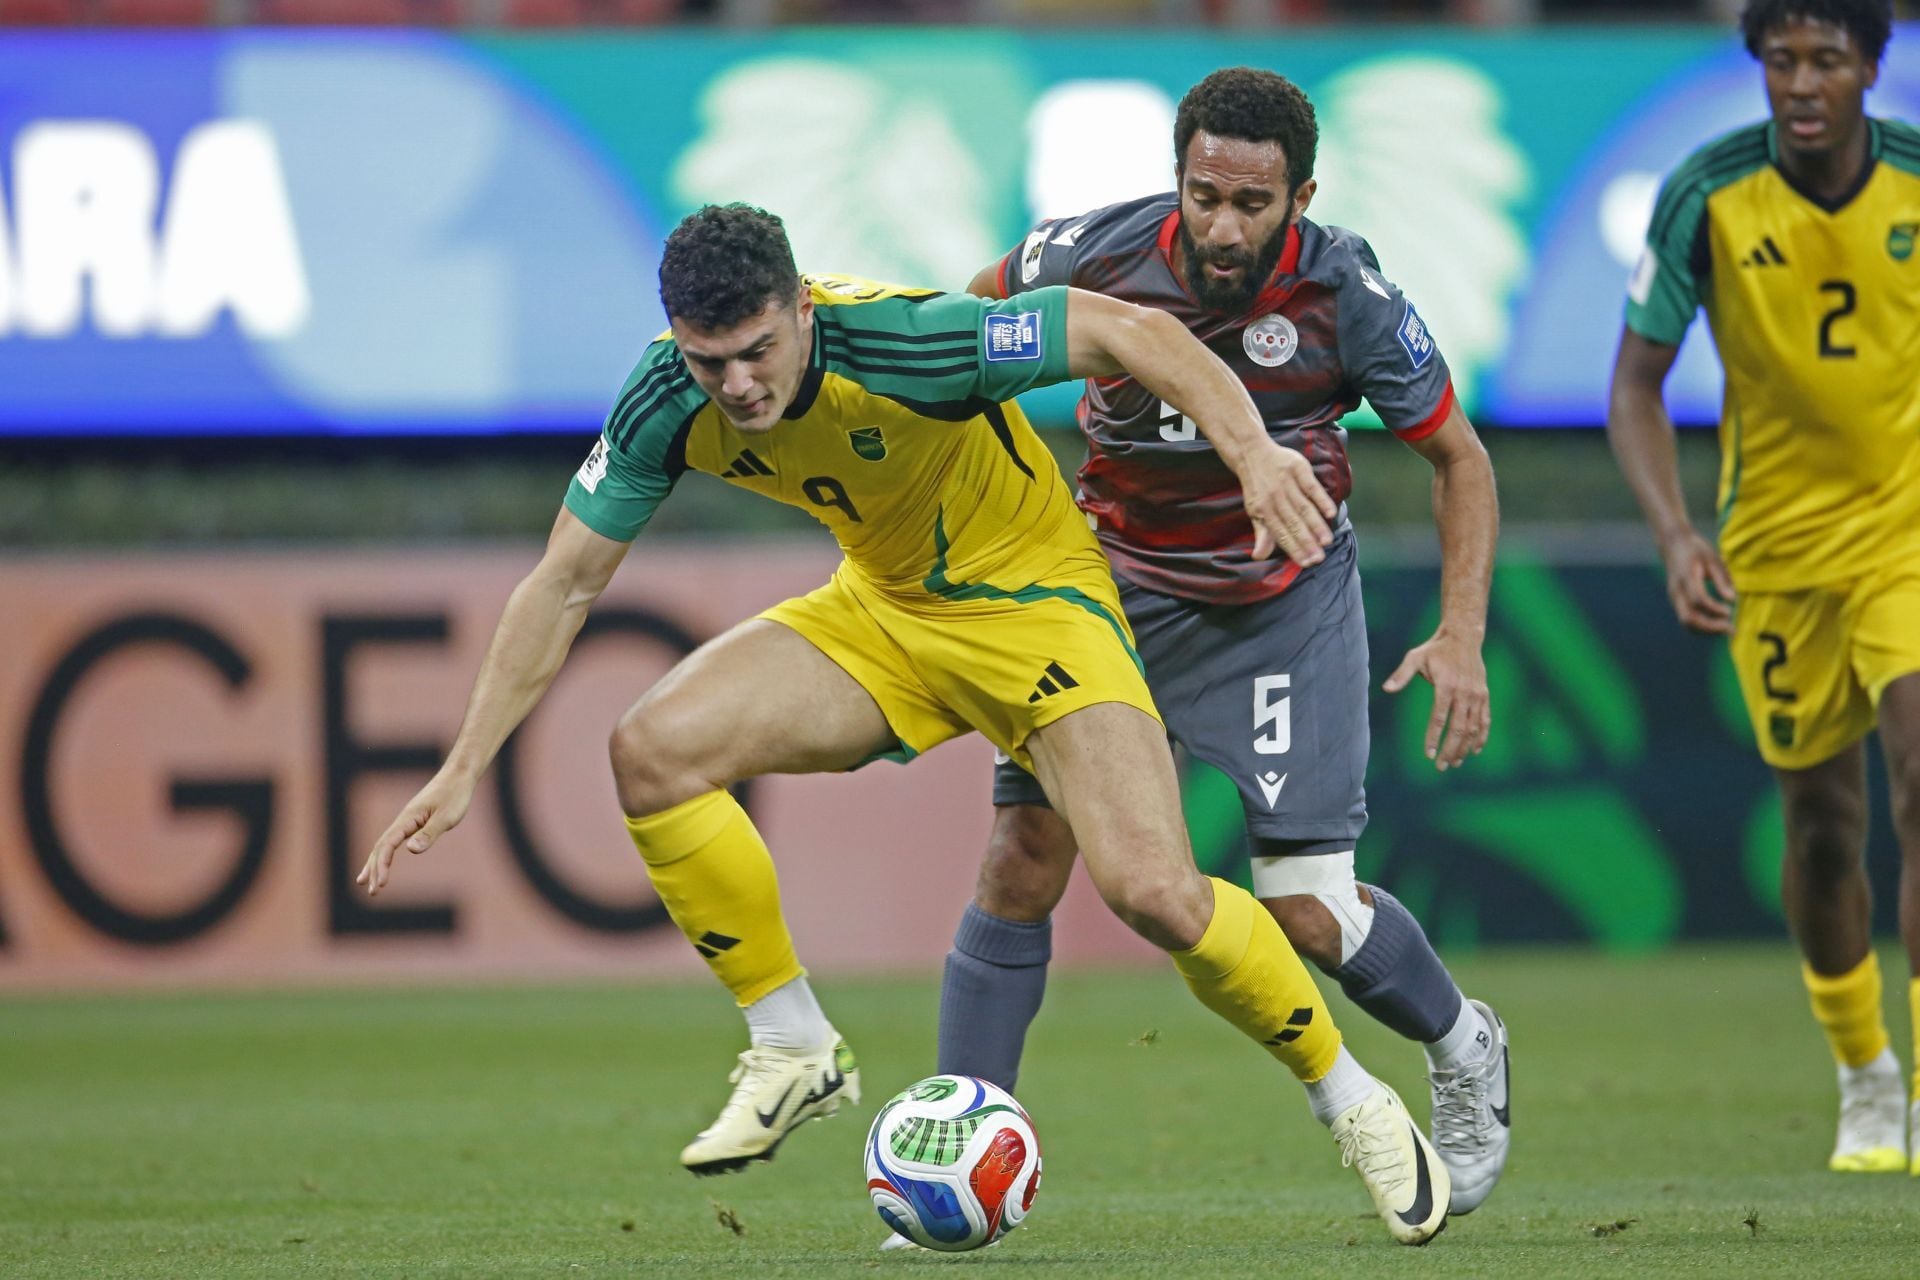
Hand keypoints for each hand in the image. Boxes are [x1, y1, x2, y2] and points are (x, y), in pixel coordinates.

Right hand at [358, 772, 474, 896]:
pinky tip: (385, 863)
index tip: (381, 884)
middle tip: (371, 892)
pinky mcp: (414, 822)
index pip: (387, 845)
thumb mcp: (446, 817)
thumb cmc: (455, 795)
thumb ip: (429, 833)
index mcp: (407, 819)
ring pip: (384, 844)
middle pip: (381, 847)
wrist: (458, 776)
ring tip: (364, 882)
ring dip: (375, 863)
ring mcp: (407, 821)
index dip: (382, 865)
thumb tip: (410, 850)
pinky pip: (394, 840)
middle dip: (374, 869)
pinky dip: (386, 853)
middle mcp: (403, 820)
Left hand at [1241, 441, 1337, 566]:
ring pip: (1304, 508)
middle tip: (1319, 558)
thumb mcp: (1254, 510)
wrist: (1252, 452)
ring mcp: (1287, 482)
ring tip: (1326, 541)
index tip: (1306, 563)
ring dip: (1316, 526)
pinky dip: (1322, 500)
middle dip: (1307, 543)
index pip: (1281, 534)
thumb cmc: (1257, 486)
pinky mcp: (1297, 469)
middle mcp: (1275, 498)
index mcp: (1263, 510)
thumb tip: (1259, 557)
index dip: (1294, 549)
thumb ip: (1262, 533)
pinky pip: (1311, 486)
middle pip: (1294, 523)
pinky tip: (1331, 513)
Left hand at [1384, 629, 1489, 771]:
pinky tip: (1475, 750)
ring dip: (1465, 748)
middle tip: (1440, 766)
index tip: (1427, 754)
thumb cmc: (1435, 649)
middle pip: (1458, 729)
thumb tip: (1386, 689)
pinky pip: (1485, 720)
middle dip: (1450, 750)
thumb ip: (1401, 675)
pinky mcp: (1484, 696)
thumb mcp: (1415, 657)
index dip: (1433, 737)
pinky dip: (1481, 736)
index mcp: (1446, 686)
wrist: (1463, 637)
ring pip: (1473, 728)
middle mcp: (1464, 693)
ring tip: (1454, 763)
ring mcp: (1477, 695)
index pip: (1439, 718)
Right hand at [1658, 529, 1734, 634]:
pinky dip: (1702, 626)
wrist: (1673, 544)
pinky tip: (1717, 624)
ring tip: (1726, 629)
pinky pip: (1687, 619)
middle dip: (1710, 628)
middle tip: (1731, 629)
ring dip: (1707, 630)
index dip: (1714, 609)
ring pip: (1686, 623)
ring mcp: (1674, 598)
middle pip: (1688, 618)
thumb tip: (1732, 600)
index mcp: (1686, 578)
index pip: (1698, 600)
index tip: (1729, 611)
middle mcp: (1677, 591)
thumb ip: (1721, 579)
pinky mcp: (1677, 601)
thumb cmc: (1696, 550)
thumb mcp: (1713, 559)